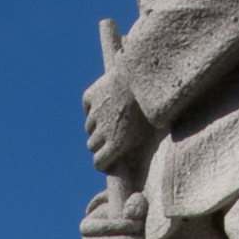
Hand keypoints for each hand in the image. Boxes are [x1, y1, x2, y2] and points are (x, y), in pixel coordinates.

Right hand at [82, 57, 148, 180]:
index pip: (98, 162)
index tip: (107, 154)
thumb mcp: (148, 132)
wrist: (146, 76)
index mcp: (117, 144)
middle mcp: (102, 132)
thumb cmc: (151, 108)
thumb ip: (135, 147)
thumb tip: (133, 162)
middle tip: (111, 131)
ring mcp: (94, 114)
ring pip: (89, 126)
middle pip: (91, 145)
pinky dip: (93, 104)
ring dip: (97, 123)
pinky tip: (107, 97)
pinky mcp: (90, 96)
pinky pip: (87, 105)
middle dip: (99, 141)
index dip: (103, 159)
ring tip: (112, 112)